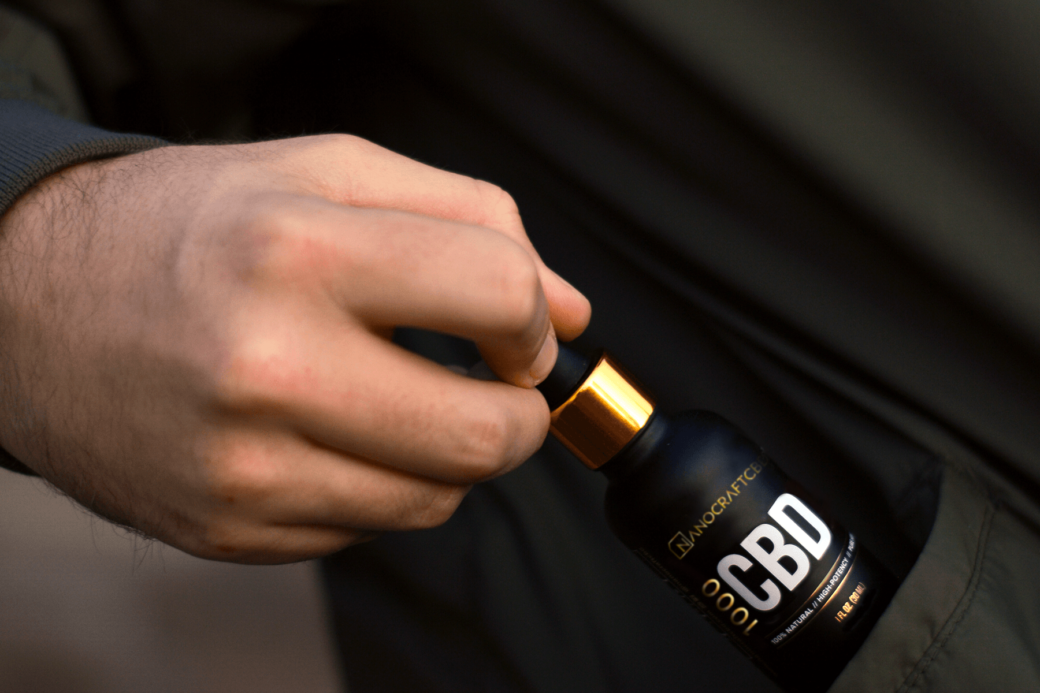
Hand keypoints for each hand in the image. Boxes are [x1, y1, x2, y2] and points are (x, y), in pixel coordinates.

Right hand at [0, 135, 589, 562]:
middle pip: (487, 435)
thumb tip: (572, 312)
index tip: (513, 329)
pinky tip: (324, 432)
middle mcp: (266, 366)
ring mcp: (243, 465)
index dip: (532, 320)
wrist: (27, 304)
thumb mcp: (325, 172)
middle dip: (517, 412)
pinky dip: (374, 482)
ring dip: (445, 452)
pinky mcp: (227, 528)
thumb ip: (471, 218)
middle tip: (490, 383)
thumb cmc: (187, 227)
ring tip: (389, 396)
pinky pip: (366, 528)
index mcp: (297, 250)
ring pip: (437, 499)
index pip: (499, 298)